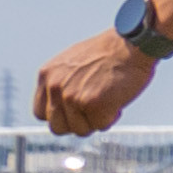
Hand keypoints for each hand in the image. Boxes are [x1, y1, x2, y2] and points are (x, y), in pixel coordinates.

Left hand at [34, 35, 153, 135]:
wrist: (131, 43)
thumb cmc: (109, 51)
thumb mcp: (72, 62)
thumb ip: (62, 82)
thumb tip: (64, 105)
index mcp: (47, 75)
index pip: (41, 113)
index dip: (60, 115)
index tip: (75, 111)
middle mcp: (55, 87)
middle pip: (58, 127)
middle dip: (77, 123)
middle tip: (94, 111)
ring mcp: (72, 97)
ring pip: (80, 129)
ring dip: (95, 121)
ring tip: (108, 102)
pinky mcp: (93, 104)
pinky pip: (100, 126)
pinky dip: (111, 117)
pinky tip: (117, 101)